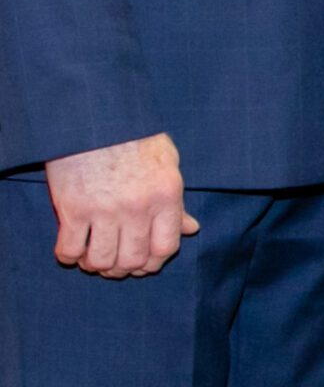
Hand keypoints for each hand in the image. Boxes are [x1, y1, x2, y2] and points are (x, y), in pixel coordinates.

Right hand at [44, 133, 194, 277]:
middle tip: (116, 264)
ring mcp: (104, 210)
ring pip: (102, 261)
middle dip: (124, 269)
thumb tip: (191, 229)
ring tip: (94, 259)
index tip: (143, 263)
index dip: (153, 262)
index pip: (166, 247)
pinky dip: (69, 257)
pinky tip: (72, 250)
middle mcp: (138, 207)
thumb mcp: (167, 164)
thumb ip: (177, 202)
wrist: (96, 116)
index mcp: (166, 196)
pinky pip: (70, 249)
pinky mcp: (73, 208)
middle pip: (134, 260)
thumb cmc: (135, 138)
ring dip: (97, 266)